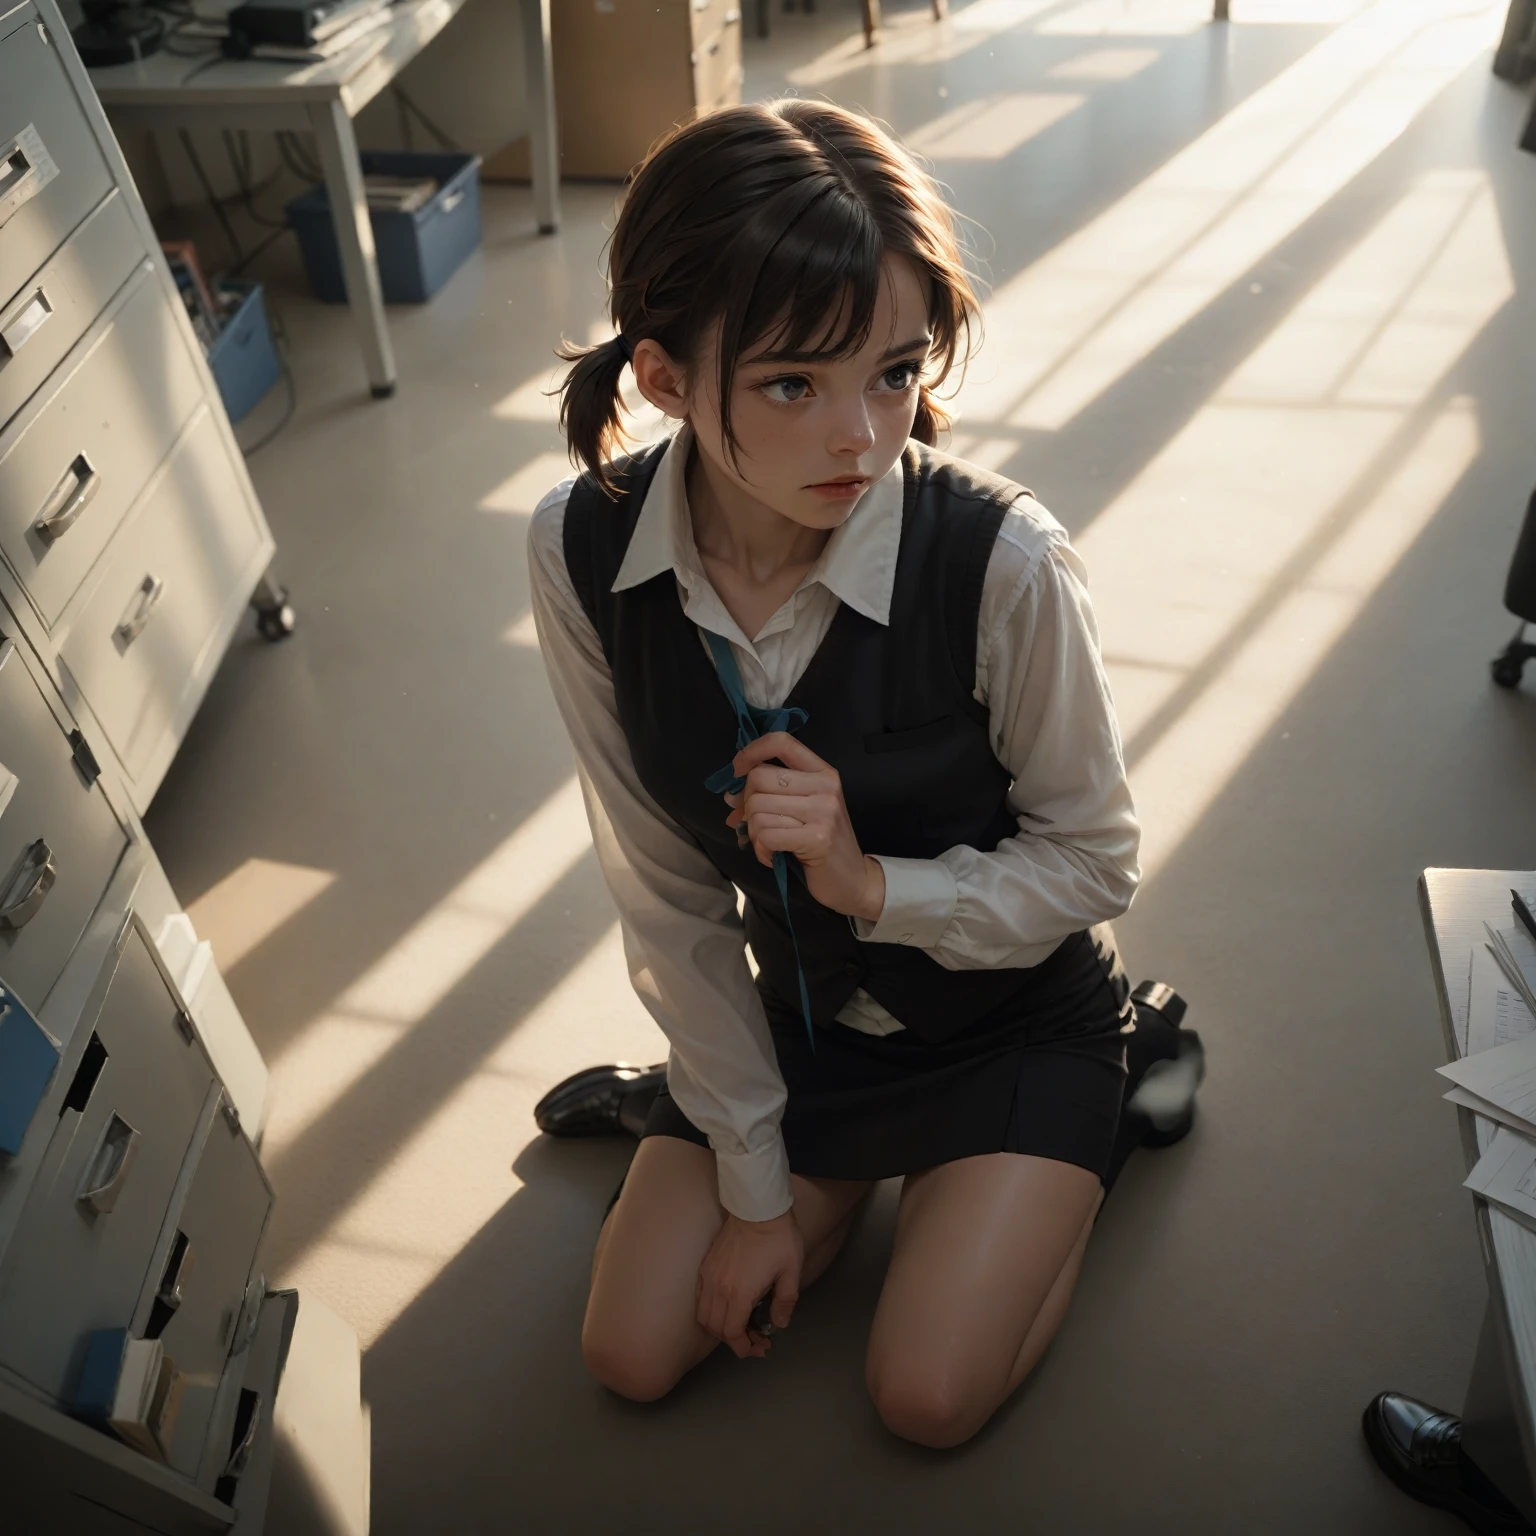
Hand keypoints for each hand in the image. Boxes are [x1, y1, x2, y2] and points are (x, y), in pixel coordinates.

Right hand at [697, 1210, 803, 1358]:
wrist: (758, 1208)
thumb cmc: (778, 1239)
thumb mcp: (791, 1272)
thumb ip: (785, 1303)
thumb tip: (779, 1324)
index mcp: (739, 1293)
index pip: (732, 1333)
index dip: (743, 1347)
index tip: (757, 1348)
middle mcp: (719, 1288)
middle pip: (716, 1328)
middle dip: (733, 1340)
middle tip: (753, 1339)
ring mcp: (709, 1276)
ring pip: (704, 1315)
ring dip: (719, 1327)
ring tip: (739, 1325)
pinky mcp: (706, 1266)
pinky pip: (701, 1298)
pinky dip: (710, 1310)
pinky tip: (727, 1306)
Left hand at [724, 733, 886, 920]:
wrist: (854, 880)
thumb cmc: (822, 843)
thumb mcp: (803, 810)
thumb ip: (771, 795)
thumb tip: (730, 797)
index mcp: (822, 772)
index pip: (781, 742)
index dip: (751, 752)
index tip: (738, 771)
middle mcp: (825, 786)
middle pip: (759, 778)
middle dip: (746, 805)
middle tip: (756, 824)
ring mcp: (823, 811)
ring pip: (757, 809)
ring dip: (753, 832)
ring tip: (768, 844)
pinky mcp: (817, 838)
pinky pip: (765, 835)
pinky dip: (760, 850)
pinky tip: (772, 857)